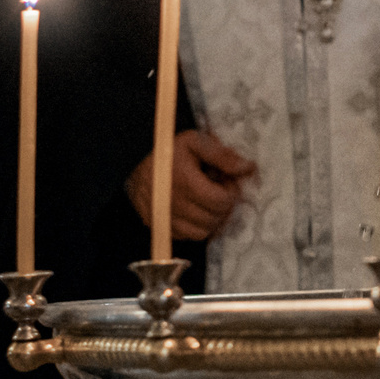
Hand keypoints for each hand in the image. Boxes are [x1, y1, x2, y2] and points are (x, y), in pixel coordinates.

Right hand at [125, 130, 258, 241]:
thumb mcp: (195, 142)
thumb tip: (248, 168)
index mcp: (182, 180)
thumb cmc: (169, 149)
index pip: (220, 200)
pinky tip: (194, 210)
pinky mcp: (157, 226)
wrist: (131, 160)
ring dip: (211, 219)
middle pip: (213, 218)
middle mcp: (171, 203)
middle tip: (219, 190)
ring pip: (202, 232)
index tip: (226, 181)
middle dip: (223, 206)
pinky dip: (195, 227)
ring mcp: (162, 218)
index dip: (230, 192)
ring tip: (208, 201)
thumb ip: (222, 155)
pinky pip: (186, 236)